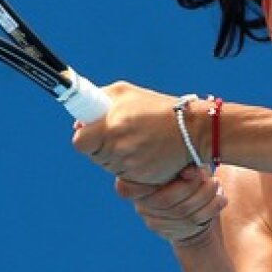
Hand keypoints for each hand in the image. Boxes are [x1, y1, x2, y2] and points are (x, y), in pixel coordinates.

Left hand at [71, 81, 197, 183]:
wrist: (192, 129)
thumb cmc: (157, 108)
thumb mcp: (125, 93)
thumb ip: (98, 101)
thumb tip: (79, 121)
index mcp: (111, 125)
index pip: (80, 142)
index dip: (84, 137)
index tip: (90, 132)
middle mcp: (118, 148)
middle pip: (94, 155)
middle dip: (101, 146)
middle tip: (120, 134)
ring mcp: (130, 165)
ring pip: (109, 166)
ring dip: (116, 157)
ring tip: (136, 141)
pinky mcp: (141, 178)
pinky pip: (125, 176)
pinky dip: (131, 167)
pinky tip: (144, 153)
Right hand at [114, 165, 226, 245]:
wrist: (194, 208)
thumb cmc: (189, 176)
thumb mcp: (187, 163)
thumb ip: (185, 164)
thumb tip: (190, 172)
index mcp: (137, 182)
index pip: (132, 186)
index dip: (157, 179)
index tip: (189, 170)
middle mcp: (141, 203)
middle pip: (165, 199)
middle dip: (193, 187)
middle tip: (212, 178)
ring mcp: (152, 220)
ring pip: (182, 212)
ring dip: (206, 196)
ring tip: (217, 185)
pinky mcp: (168, 232)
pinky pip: (193, 223)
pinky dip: (212, 208)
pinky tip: (221, 198)